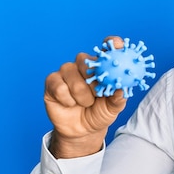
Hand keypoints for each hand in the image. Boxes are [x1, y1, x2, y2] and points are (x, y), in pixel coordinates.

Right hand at [44, 36, 127, 157]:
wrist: (83, 130)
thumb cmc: (101, 113)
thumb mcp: (114, 107)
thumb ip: (118, 97)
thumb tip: (121, 89)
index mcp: (102, 65)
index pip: (106, 47)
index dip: (111, 43)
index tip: (117, 45)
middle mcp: (83, 65)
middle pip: (85, 60)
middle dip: (93, 79)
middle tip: (98, 94)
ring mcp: (66, 72)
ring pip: (72, 75)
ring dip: (81, 94)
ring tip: (86, 103)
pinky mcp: (52, 81)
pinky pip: (59, 86)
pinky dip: (67, 99)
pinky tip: (71, 104)